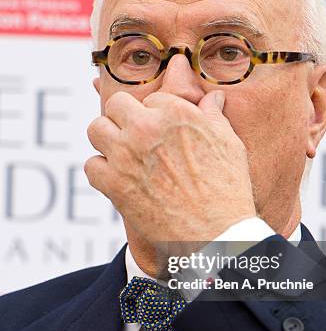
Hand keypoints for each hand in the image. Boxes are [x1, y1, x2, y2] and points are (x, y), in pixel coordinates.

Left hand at [85, 90, 255, 244]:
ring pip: (96, 129)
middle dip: (125, 118)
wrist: (217, 233)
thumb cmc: (227, 188)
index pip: (151, 98)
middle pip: (116, 104)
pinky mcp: (114, 184)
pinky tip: (119, 179)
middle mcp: (146, 128)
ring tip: (122, 154)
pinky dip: (102, 172)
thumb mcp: (229, 144)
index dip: (157, 115)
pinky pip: (91, 165)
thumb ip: (214, 116)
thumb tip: (214, 98)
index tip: (162, 132)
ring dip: (107, 140)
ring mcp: (126, 155)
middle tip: (136, 137)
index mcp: (175, 112)